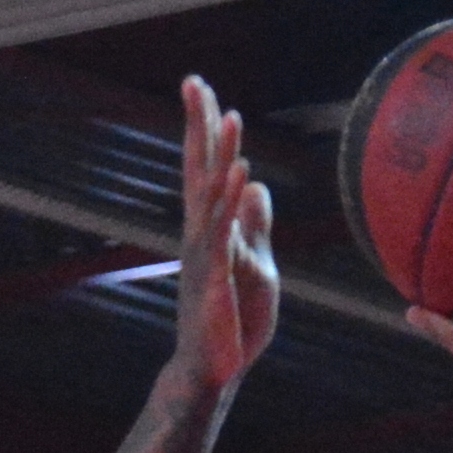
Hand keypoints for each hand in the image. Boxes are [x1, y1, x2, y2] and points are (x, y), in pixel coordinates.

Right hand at [173, 77, 277, 391]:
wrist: (211, 371)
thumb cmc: (232, 321)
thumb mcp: (255, 265)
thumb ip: (254, 226)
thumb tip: (259, 185)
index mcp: (208, 229)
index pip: (205, 169)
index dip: (203, 129)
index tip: (200, 89)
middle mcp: (199, 233)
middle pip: (198, 169)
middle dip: (197, 125)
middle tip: (194, 81)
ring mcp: (204, 255)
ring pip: (211, 195)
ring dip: (222, 154)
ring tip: (230, 114)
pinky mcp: (214, 278)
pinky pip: (223, 233)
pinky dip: (232, 201)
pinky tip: (243, 173)